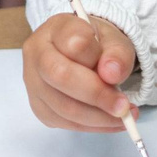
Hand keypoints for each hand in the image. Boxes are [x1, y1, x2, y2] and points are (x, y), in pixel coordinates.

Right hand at [21, 12, 139, 131]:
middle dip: (96, 95)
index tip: (116, 73)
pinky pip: (64, 123)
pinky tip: (110, 121)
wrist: (82, 54)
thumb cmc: (97, 45)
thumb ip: (117, 52)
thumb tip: (112, 74)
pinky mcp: (39, 107)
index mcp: (55, 29)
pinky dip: (92, 126)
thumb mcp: (114, 40)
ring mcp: (33, 83)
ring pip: (62, 106)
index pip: (74, 43)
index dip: (97, 60)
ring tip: (124, 116)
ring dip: (98, 117)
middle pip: (60, 76)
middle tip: (124, 107)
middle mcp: (36, 54)